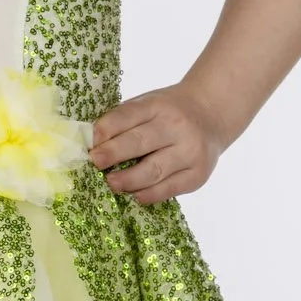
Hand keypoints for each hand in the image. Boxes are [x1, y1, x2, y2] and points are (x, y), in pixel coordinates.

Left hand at [89, 83, 226, 203]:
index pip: (128, 115)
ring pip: (154, 170)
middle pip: (140, 142)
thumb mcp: (148, 105)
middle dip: (114, 154)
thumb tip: (92, 146)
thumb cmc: (168, 113)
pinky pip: (169, 188)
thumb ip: (124, 122)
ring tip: (111, 183)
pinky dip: (149, 194)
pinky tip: (135, 194)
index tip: (90, 142)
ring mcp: (190, 151)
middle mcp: (177, 126)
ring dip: (128, 180)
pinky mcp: (197, 174)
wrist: (211, 115)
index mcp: (158, 105)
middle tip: (95, 162)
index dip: (107, 128)